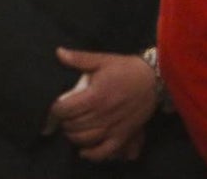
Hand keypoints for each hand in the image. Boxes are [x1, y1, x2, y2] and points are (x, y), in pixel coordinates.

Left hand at [49, 47, 157, 161]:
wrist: (153, 79)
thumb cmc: (125, 69)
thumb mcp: (101, 60)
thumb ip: (79, 58)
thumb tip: (58, 52)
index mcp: (94, 96)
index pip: (65, 109)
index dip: (54, 112)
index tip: (52, 111)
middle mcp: (102, 114)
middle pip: (73, 125)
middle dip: (63, 123)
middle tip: (63, 118)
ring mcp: (113, 127)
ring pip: (85, 139)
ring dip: (73, 136)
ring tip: (71, 129)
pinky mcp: (123, 135)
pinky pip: (105, 151)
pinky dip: (92, 154)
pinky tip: (84, 151)